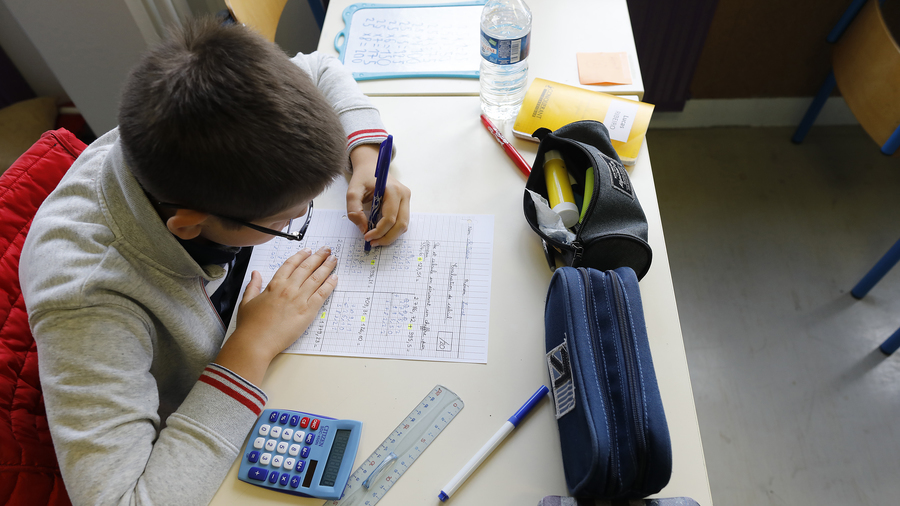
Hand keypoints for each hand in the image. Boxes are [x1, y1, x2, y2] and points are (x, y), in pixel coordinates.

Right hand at [215, 247, 337, 383]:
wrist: (256, 342)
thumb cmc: (250, 325)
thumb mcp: (247, 302)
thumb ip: (252, 286)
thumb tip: (255, 274)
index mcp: (274, 285)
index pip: (290, 264)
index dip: (301, 256)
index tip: (308, 250)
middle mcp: (288, 289)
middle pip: (306, 267)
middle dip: (318, 257)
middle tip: (326, 250)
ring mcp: (299, 299)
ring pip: (316, 278)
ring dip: (327, 267)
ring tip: (334, 259)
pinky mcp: (308, 311)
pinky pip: (322, 294)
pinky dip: (330, 284)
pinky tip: (335, 278)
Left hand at [346, 143, 410, 246]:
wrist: (371, 167)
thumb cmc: (362, 178)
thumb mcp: (352, 191)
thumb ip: (354, 209)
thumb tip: (363, 228)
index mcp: (393, 190)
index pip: (389, 218)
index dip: (378, 231)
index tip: (366, 236)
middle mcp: (404, 194)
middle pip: (400, 224)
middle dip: (386, 237)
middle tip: (372, 243)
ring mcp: (407, 199)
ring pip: (403, 226)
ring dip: (390, 236)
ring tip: (376, 240)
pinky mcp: (405, 204)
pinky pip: (402, 222)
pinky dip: (392, 231)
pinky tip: (381, 232)